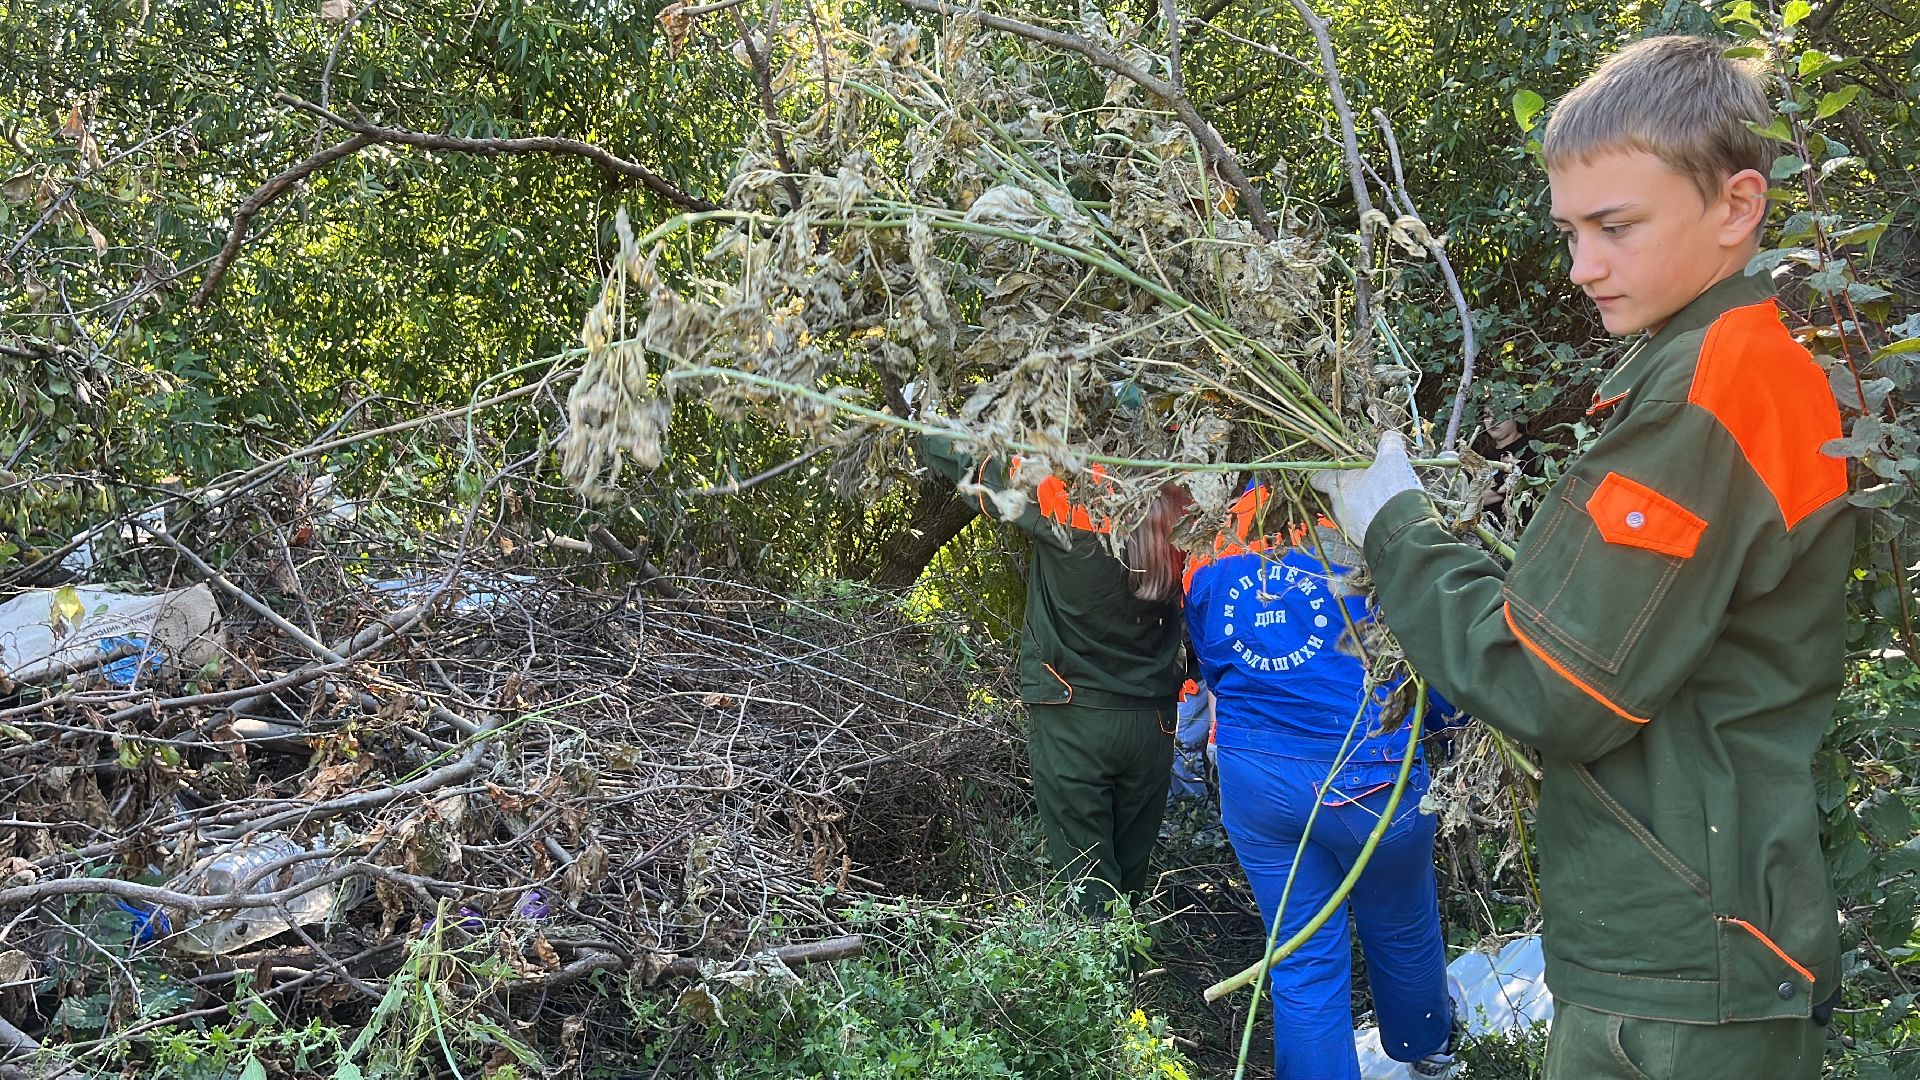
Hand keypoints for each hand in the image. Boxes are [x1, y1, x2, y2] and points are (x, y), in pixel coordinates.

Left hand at [1310, 432, 1420, 546]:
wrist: (1401, 529)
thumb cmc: (1391, 490)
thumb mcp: (1393, 460)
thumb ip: (1389, 445)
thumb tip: (1389, 436)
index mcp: (1341, 484)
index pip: (1321, 478)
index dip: (1322, 475)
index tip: (1323, 474)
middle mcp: (1340, 507)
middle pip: (1339, 497)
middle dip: (1350, 492)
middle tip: (1368, 486)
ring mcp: (1349, 527)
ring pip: (1351, 514)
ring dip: (1362, 509)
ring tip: (1382, 503)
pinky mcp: (1362, 542)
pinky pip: (1364, 529)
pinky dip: (1372, 523)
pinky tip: (1387, 519)